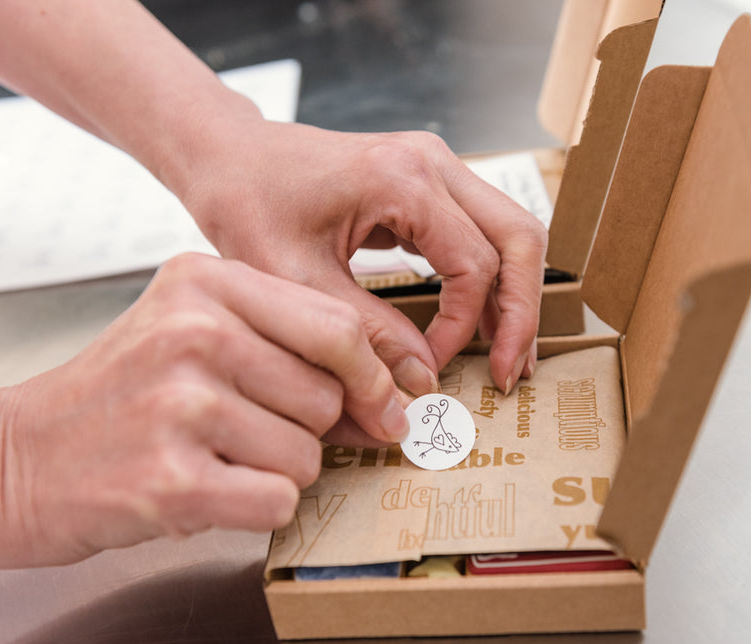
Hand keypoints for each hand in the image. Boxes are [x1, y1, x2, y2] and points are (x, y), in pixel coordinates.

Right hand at [0, 253, 407, 567]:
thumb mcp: (192, 332)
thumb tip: (389, 401)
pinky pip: (277, 501)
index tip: (380, 405)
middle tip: (246, 431)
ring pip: (307, 455)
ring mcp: (181, 404)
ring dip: (275, 471)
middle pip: (328, 396)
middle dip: (306, 429)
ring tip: (213, 456)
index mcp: (204, 282)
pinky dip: (254, 507)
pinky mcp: (172, 478)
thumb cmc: (118, 397)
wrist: (18, 458)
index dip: (372, 376)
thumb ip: (287, 347)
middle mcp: (193, 332)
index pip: (339, 326)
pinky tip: (204, 488)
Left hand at [173, 120, 547, 395]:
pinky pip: (482, 233)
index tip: (431, 369)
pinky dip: (490, 280)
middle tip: (508, 373)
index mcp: (402, 179)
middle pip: (520, 237)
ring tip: (507, 358)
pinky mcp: (429, 185)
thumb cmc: (248, 203)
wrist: (228, 155)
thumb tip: (423, 381)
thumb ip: (364, 332)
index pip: (475, 264)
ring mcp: (437, 168)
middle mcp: (434, 163)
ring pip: (512, 233)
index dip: (463, 327)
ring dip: (515, 296)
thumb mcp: (297, 280)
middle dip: (522, 312)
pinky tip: (479, 326)